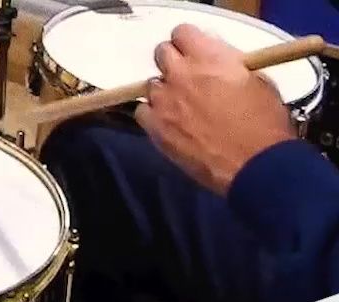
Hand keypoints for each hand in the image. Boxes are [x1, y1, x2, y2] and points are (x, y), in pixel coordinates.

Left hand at [134, 23, 296, 195]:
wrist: (253, 163)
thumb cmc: (264, 121)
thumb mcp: (256, 79)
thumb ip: (228, 65)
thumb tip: (215, 62)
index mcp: (209, 57)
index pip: (182, 33)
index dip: (188, 42)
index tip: (195, 51)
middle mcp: (181, 75)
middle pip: (162, 54)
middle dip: (174, 62)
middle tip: (188, 76)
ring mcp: (164, 102)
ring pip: (152, 84)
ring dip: (165, 90)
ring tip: (181, 104)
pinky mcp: (154, 128)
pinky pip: (142, 111)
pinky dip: (153, 113)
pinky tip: (169, 122)